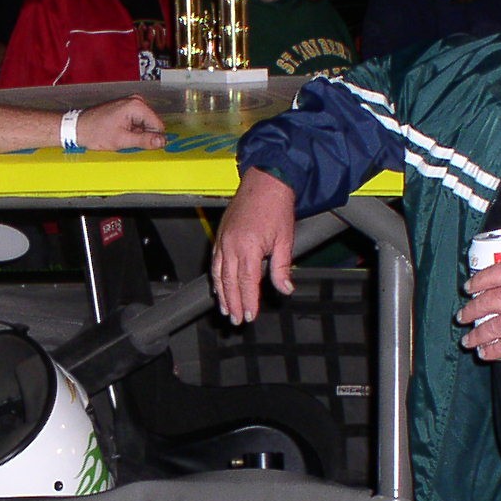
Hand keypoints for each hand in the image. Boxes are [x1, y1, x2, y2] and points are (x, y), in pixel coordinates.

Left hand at [74, 96, 166, 150]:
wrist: (78, 127)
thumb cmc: (95, 132)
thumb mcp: (122, 140)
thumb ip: (144, 141)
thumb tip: (162, 142)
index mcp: (137, 106)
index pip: (158, 126)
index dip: (151, 139)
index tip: (140, 145)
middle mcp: (136, 101)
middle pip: (152, 125)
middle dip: (143, 136)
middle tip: (127, 141)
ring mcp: (131, 104)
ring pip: (145, 125)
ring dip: (136, 134)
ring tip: (121, 136)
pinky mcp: (126, 109)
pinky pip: (137, 123)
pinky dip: (131, 131)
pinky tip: (119, 133)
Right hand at [212, 168, 298, 324]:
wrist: (265, 181)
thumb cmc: (276, 207)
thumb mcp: (285, 240)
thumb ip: (281, 268)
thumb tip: (285, 289)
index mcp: (248, 247)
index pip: (246, 282)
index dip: (248, 301)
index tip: (250, 315)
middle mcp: (231, 245)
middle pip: (229, 282)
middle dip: (233, 303)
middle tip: (236, 320)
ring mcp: (223, 240)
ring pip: (218, 273)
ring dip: (221, 294)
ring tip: (225, 309)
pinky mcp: (220, 234)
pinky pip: (215, 261)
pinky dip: (215, 277)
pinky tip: (218, 286)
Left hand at [458, 262, 500, 360]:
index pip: (496, 273)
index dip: (478, 280)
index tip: (468, 288)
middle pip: (488, 301)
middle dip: (471, 310)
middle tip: (462, 316)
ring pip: (492, 327)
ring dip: (476, 335)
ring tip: (468, 340)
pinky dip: (491, 350)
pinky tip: (484, 353)